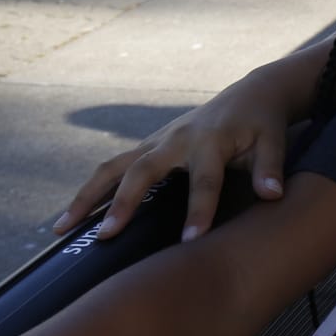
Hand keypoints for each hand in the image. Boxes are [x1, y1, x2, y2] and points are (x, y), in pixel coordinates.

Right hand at [53, 72, 297, 243]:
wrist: (251, 94)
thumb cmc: (263, 124)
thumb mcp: (274, 141)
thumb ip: (270, 168)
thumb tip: (272, 195)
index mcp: (211, 140)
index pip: (205, 180)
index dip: (199, 210)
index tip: (190, 242)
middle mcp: (176, 139)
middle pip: (142, 170)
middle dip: (123, 203)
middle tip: (105, 237)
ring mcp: (157, 141)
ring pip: (113, 167)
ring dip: (87, 196)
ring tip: (61, 229)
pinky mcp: (147, 146)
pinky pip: (113, 168)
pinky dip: (91, 191)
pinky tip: (73, 218)